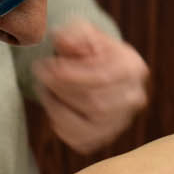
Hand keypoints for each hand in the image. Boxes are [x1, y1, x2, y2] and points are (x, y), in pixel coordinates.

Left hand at [31, 20, 148, 154]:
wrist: (93, 66)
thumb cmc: (86, 47)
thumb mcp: (80, 32)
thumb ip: (73, 34)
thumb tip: (63, 41)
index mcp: (134, 69)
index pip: (103, 78)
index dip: (70, 74)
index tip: (44, 65)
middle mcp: (134, 98)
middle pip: (96, 104)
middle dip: (61, 90)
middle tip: (40, 75)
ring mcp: (121, 121)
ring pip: (88, 128)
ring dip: (58, 109)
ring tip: (44, 90)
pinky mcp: (105, 137)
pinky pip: (81, 142)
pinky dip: (61, 127)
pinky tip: (54, 106)